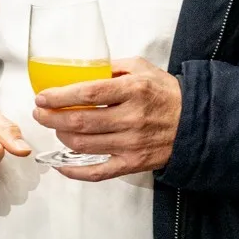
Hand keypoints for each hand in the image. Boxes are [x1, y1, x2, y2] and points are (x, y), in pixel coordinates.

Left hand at [32, 56, 181, 180]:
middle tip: (40, 113)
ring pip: (83, 145)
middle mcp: (131, 118)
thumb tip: (80, 68)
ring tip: (54, 128)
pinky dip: (73, 171)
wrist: (198, 122)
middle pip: (79, 122)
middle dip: (51, 118)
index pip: (87, 94)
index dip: (58, 97)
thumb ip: (111, 66)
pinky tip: (60, 164)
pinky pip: (96, 172)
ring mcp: (131, 144)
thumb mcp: (142, 68)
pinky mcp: (133, 163)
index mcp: (133, 91)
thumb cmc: (167, 93)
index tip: (42, 97)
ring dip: (60, 137)